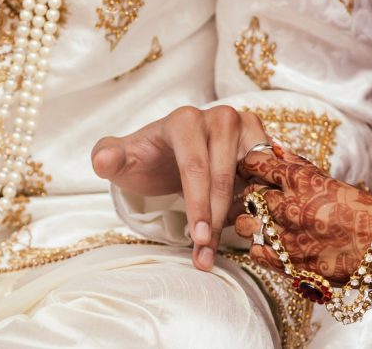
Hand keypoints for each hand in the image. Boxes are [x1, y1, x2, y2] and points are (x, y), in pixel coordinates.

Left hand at [91, 105, 267, 270]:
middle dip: (216, 218)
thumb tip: (104, 160)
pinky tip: (243, 224)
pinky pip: (267, 175)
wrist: (172, 155)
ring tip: (224, 242)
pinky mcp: (262, 141)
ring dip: (241, 214)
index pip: (194, 167)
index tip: (196, 237)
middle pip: (224, 176)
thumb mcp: (122, 160)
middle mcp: (218, 118)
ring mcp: (244, 127)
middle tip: (206, 252)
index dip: (198, 205)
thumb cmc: (148, 159)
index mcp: (184, 121)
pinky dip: (258, 201)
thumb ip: (108, 158)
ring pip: (250, 176)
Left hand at [235, 147, 371, 284]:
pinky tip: (273, 245)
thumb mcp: (328, 179)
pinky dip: (260, 248)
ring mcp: (285, 234)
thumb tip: (275, 149)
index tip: (252, 170)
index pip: (255, 162)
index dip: (250, 166)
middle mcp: (288, 204)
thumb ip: (298, 165)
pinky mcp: (287, 262)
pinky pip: (254, 252)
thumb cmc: (361, 210)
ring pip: (244, 223)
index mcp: (299, 179)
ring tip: (265, 225)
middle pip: (248, 194)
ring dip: (252, 222)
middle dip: (253, 196)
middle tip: (263, 201)